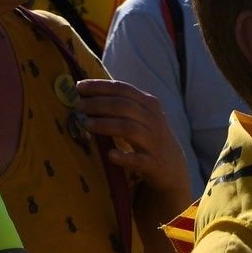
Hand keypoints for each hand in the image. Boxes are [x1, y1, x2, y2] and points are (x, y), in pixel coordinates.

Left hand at [70, 74, 195, 224]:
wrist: (173, 166)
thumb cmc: (149, 136)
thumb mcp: (141, 116)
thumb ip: (122, 105)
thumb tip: (88, 96)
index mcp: (148, 103)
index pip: (122, 89)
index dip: (100, 86)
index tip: (79, 86)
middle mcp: (153, 119)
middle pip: (123, 106)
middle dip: (98, 104)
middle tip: (79, 105)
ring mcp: (154, 141)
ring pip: (128, 128)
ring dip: (105, 124)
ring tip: (86, 124)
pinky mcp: (153, 162)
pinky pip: (137, 159)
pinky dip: (124, 157)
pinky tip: (110, 154)